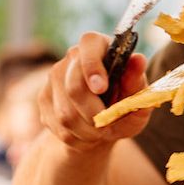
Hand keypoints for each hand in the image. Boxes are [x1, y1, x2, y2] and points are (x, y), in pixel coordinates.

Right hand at [42, 32, 151, 151]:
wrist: (105, 122)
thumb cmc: (126, 103)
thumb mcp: (139, 95)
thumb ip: (137, 81)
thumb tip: (139, 60)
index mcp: (98, 46)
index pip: (89, 45)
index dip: (92, 66)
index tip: (102, 88)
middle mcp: (71, 58)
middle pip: (74, 87)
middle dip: (94, 113)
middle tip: (108, 125)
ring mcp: (54, 78)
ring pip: (65, 113)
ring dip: (88, 131)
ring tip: (101, 131)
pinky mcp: (44, 99)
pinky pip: (59, 127)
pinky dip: (78, 138)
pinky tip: (88, 134)